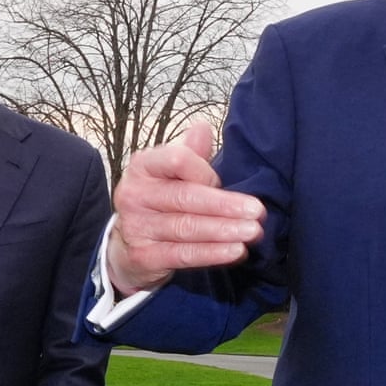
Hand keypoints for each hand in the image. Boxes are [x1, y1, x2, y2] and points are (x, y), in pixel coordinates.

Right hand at [108, 122, 265, 293]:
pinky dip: (212, 253)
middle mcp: (134, 195)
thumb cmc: (160, 200)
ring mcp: (136, 227)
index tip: (224, 181)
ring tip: (253, 231)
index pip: (177, 160)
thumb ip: (190, 152)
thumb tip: (203, 128)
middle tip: (257, 211)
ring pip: (187, 228)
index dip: (205, 171)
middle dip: (225, 205)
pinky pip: (183, 255)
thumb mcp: (170, 172)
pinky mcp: (143, 257)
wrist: (129, 244)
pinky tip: (236, 251)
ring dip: (224, 230)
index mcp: (143, 166)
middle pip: (186, 197)